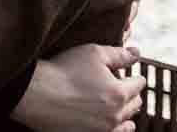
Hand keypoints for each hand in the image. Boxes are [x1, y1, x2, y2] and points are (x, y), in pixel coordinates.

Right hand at [12, 43, 144, 131]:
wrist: (37, 95)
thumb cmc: (64, 72)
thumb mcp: (94, 53)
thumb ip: (119, 54)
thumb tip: (136, 52)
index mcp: (120, 93)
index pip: (138, 83)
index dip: (131, 75)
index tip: (125, 72)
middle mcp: (115, 116)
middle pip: (135, 104)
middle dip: (130, 93)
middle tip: (118, 85)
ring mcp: (103, 130)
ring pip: (127, 124)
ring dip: (125, 113)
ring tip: (115, 105)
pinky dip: (114, 127)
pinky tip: (108, 121)